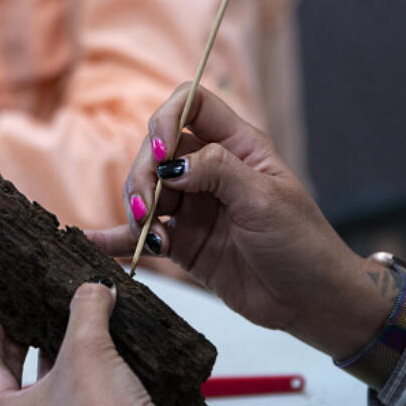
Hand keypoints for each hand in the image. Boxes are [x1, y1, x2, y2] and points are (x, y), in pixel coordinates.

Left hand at [0, 280, 164, 405]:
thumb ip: (85, 309)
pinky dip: (70, 386)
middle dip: (17, 349)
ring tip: (54, 335)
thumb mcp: (88, 347)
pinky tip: (86, 363)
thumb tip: (93, 288)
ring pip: (40, 400)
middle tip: (18, 322)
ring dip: (47, 367)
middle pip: (10, 385)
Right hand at [94, 83, 396, 358]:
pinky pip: (141, 234)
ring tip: (155, 239)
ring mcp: (194, 206)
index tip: (162, 152)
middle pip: (157, 150)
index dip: (167, 118)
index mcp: (237, 146)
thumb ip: (218, 172)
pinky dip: (116, 237)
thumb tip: (171, 163)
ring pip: (146, 190)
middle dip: (144, 175)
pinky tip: (92, 242)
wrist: (312, 301)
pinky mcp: (183, 242)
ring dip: (139, 211)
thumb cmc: (302, 244)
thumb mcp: (265, 200)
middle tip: (149, 209)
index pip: (190, 104)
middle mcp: (210, 169)